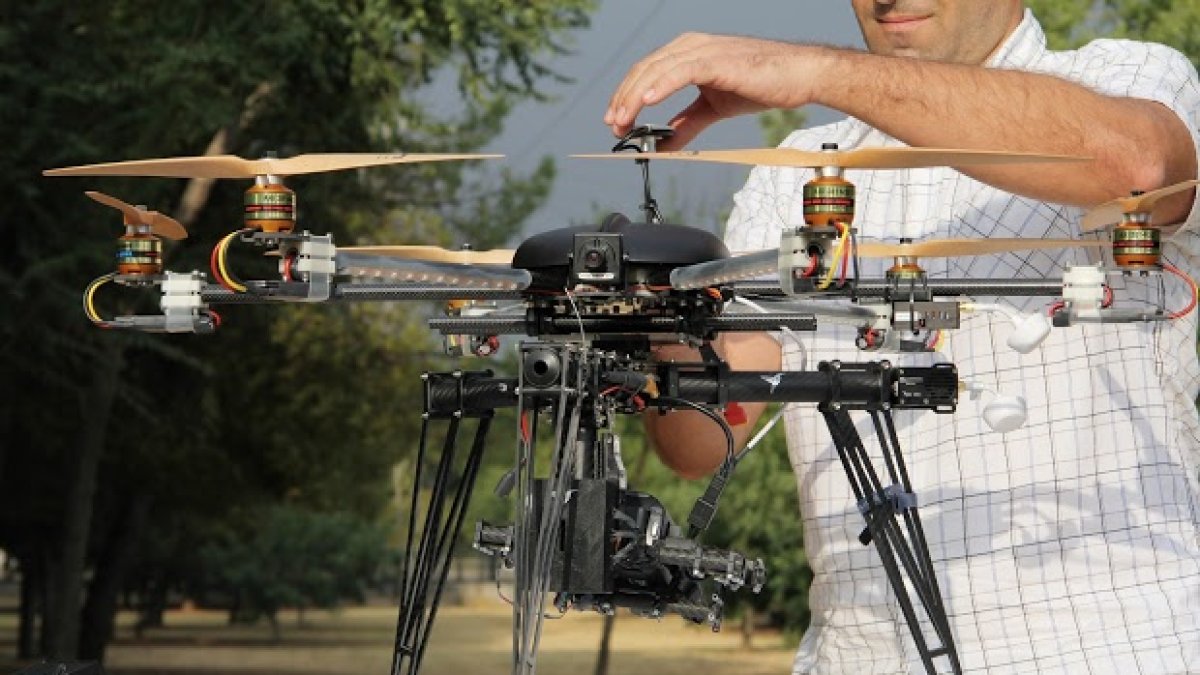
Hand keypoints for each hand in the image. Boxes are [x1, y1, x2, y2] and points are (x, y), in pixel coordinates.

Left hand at [604, 33, 821, 148]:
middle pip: (645, 70)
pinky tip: (647, 101)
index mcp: (688, 53)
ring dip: (635, 97)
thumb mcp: (713, 109)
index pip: (646, 72)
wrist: (797, 76)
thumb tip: (665, 145)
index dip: (626, 96)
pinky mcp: (717, 59)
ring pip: (657, 70)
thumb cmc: (762, 84)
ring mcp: (704, 50)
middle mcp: (692, 46)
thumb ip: (687, 124)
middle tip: (614, 125)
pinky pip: (681, 71)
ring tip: (623, 119)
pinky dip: (661, 86)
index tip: (616, 121)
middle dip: (624, 99)